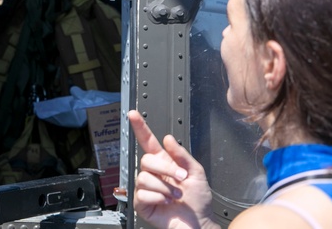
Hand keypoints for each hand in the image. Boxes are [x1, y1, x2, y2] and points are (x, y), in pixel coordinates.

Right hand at [128, 110, 218, 228]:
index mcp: (164, 163)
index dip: (140, 127)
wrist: (198, 224)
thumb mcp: (197, 173)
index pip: (148, 141)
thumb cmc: (199, 201)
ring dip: (165, 187)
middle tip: (181, 178)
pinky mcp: (142, 203)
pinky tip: (166, 202)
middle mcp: (153, 174)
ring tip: (176, 196)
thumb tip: (168, 138)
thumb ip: (182, 155)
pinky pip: (142, 193)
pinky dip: (158, 198)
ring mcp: (146, 188)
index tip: (133, 114)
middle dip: (165, 169)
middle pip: (146, 160)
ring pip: (144, 177)